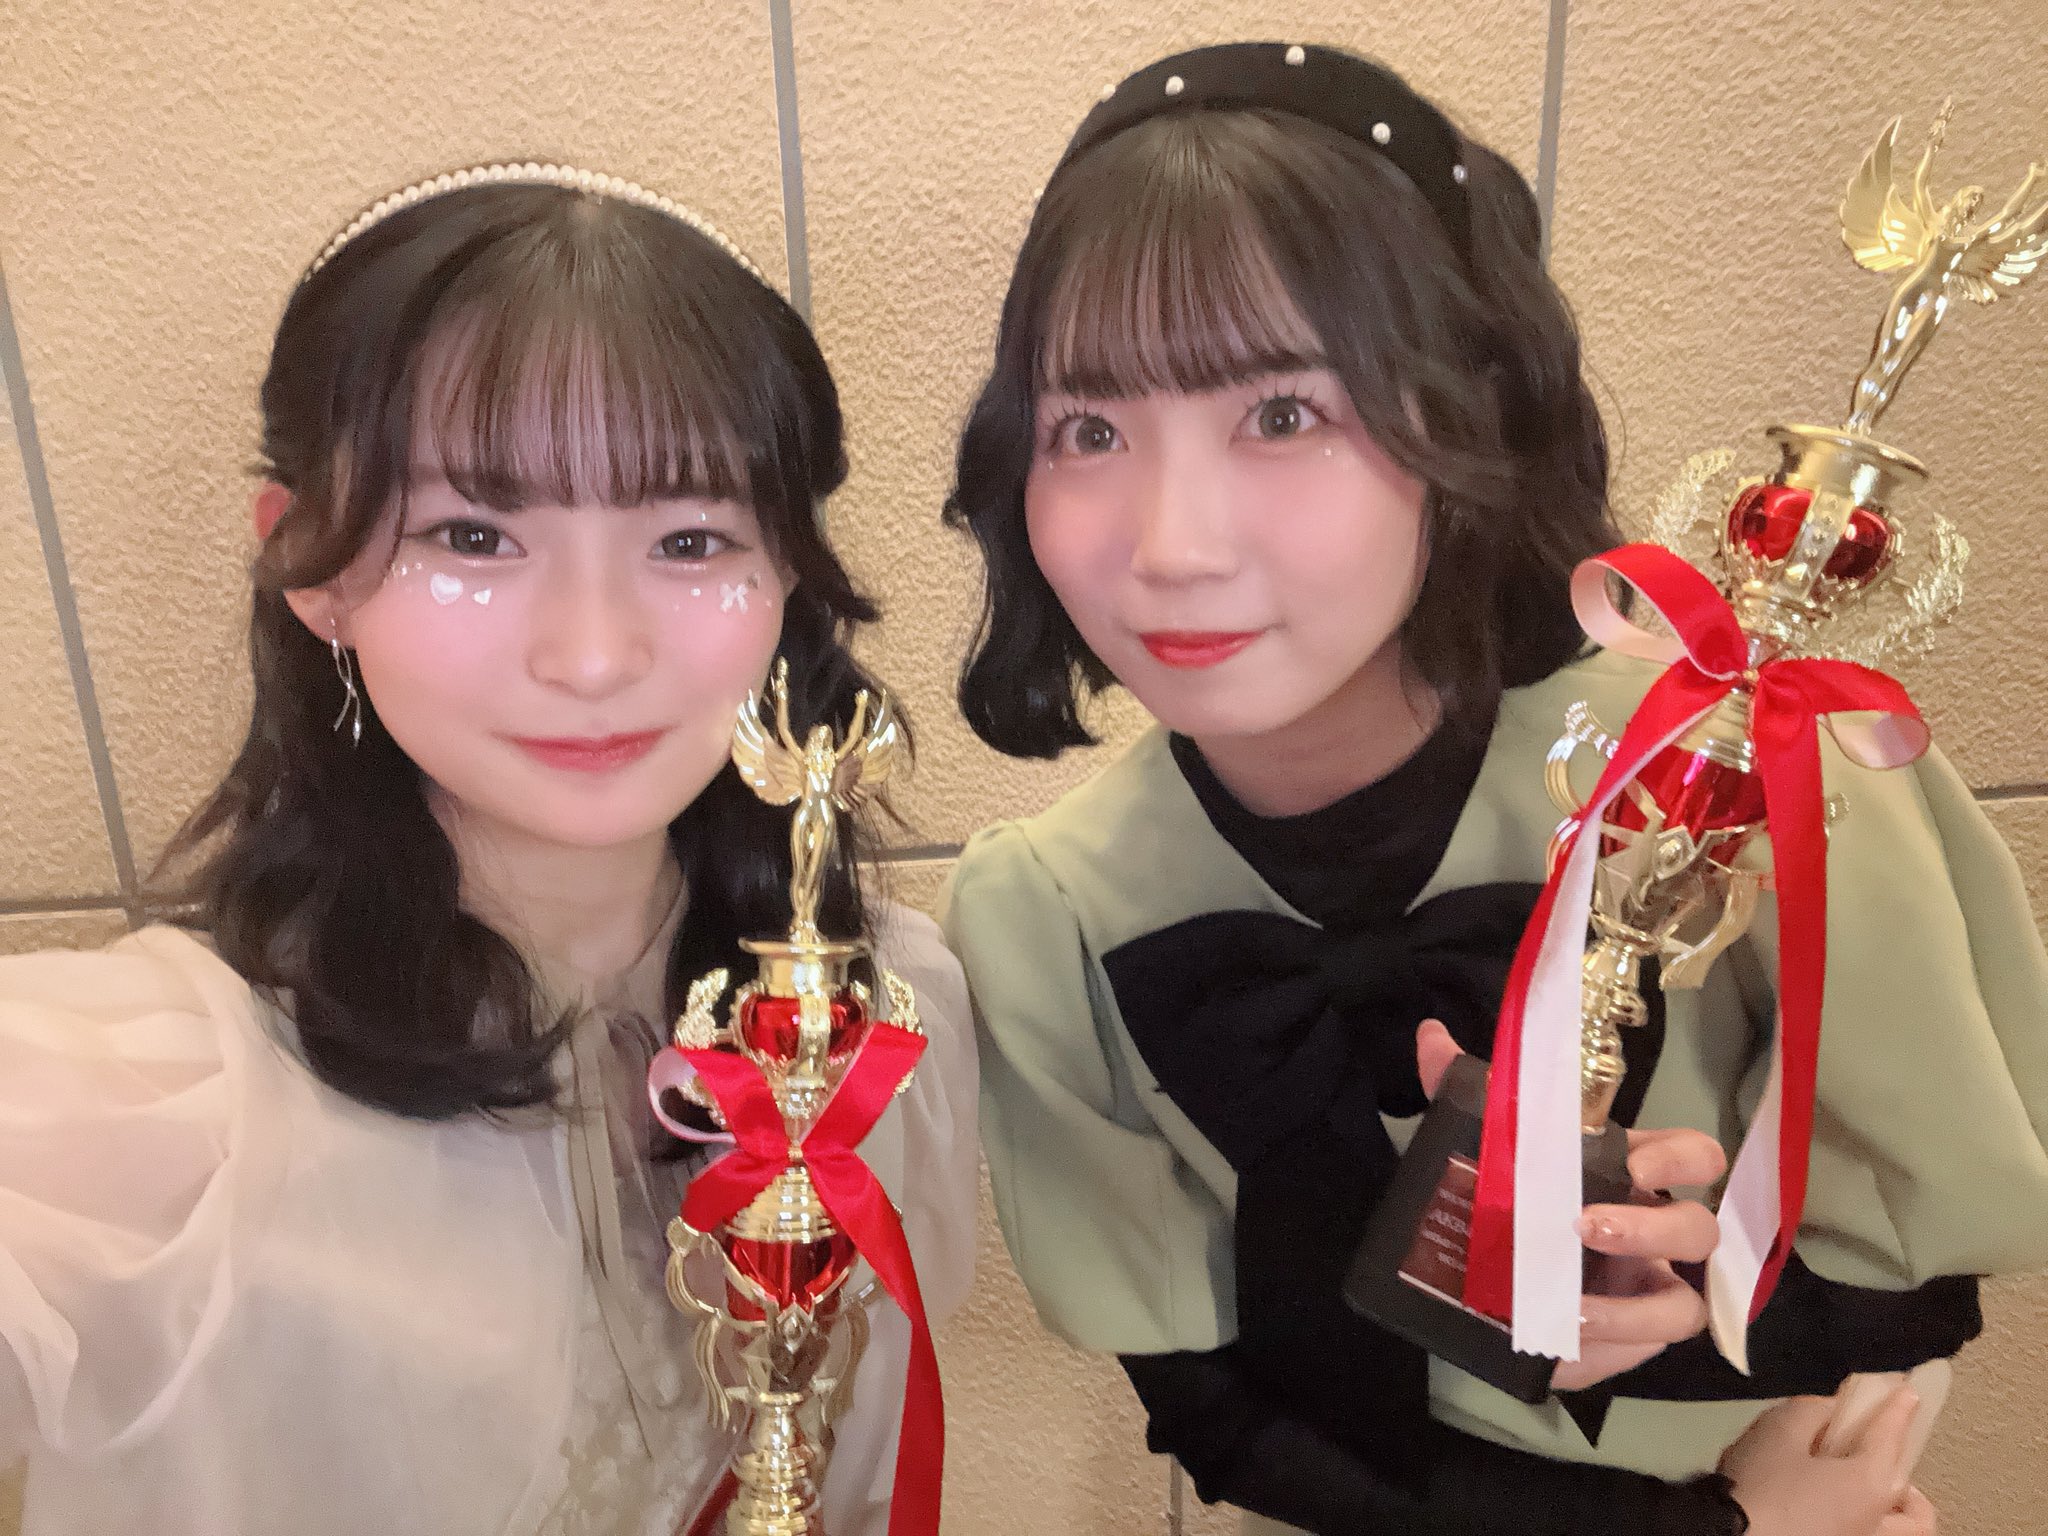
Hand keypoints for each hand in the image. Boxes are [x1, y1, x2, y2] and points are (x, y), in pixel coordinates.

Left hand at [1414, 1019, 1724, 1390]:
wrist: (1479, 1285)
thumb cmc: (1504, 1203)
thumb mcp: (1480, 1147)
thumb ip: (1461, 1092)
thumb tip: (1432, 1036)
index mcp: (1630, 1176)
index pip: (1693, 1156)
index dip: (1683, 1157)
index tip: (1639, 1164)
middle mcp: (1653, 1233)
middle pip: (1699, 1228)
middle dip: (1652, 1228)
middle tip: (1587, 1226)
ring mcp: (1647, 1292)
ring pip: (1684, 1304)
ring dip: (1633, 1306)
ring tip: (1574, 1302)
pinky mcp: (1629, 1341)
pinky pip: (1642, 1350)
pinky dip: (1610, 1343)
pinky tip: (1567, 1333)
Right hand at [1719, 1387, 1930, 1535]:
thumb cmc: (1760, 1485)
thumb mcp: (1777, 1432)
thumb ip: (1811, 1412)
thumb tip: (1832, 1409)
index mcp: (1870, 1483)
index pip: (1890, 1436)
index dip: (1898, 1408)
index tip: (1909, 1390)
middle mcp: (1880, 1523)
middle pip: (1914, 1503)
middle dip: (1907, 1477)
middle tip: (1880, 1459)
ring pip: (1905, 1533)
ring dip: (1900, 1512)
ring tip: (1871, 1497)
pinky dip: (1871, 1524)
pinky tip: (1840, 1514)